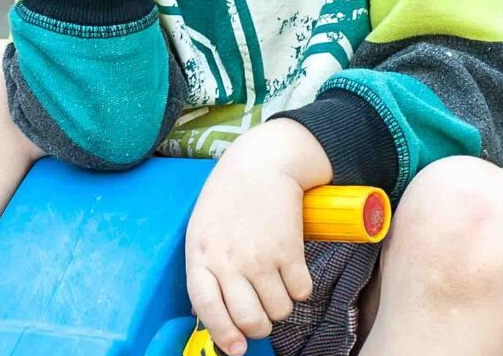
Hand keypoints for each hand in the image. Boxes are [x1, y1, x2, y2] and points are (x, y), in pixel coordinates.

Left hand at [184, 156, 314, 355]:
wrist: (261, 164)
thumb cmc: (229, 200)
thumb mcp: (203, 233)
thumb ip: (206, 271)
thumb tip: (217, 317)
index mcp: (201, 256)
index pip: (207, 308)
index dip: (223, 334)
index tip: (236, 348)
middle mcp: (229, 260)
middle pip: (248, 319)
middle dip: (259, 327)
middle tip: (262, 316)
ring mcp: (260, 256)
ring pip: (279, 310)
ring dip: (282, 305)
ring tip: (276, 283)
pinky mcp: (289, 250)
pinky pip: (301, 291)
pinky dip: (301, 288)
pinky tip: (292, 269)